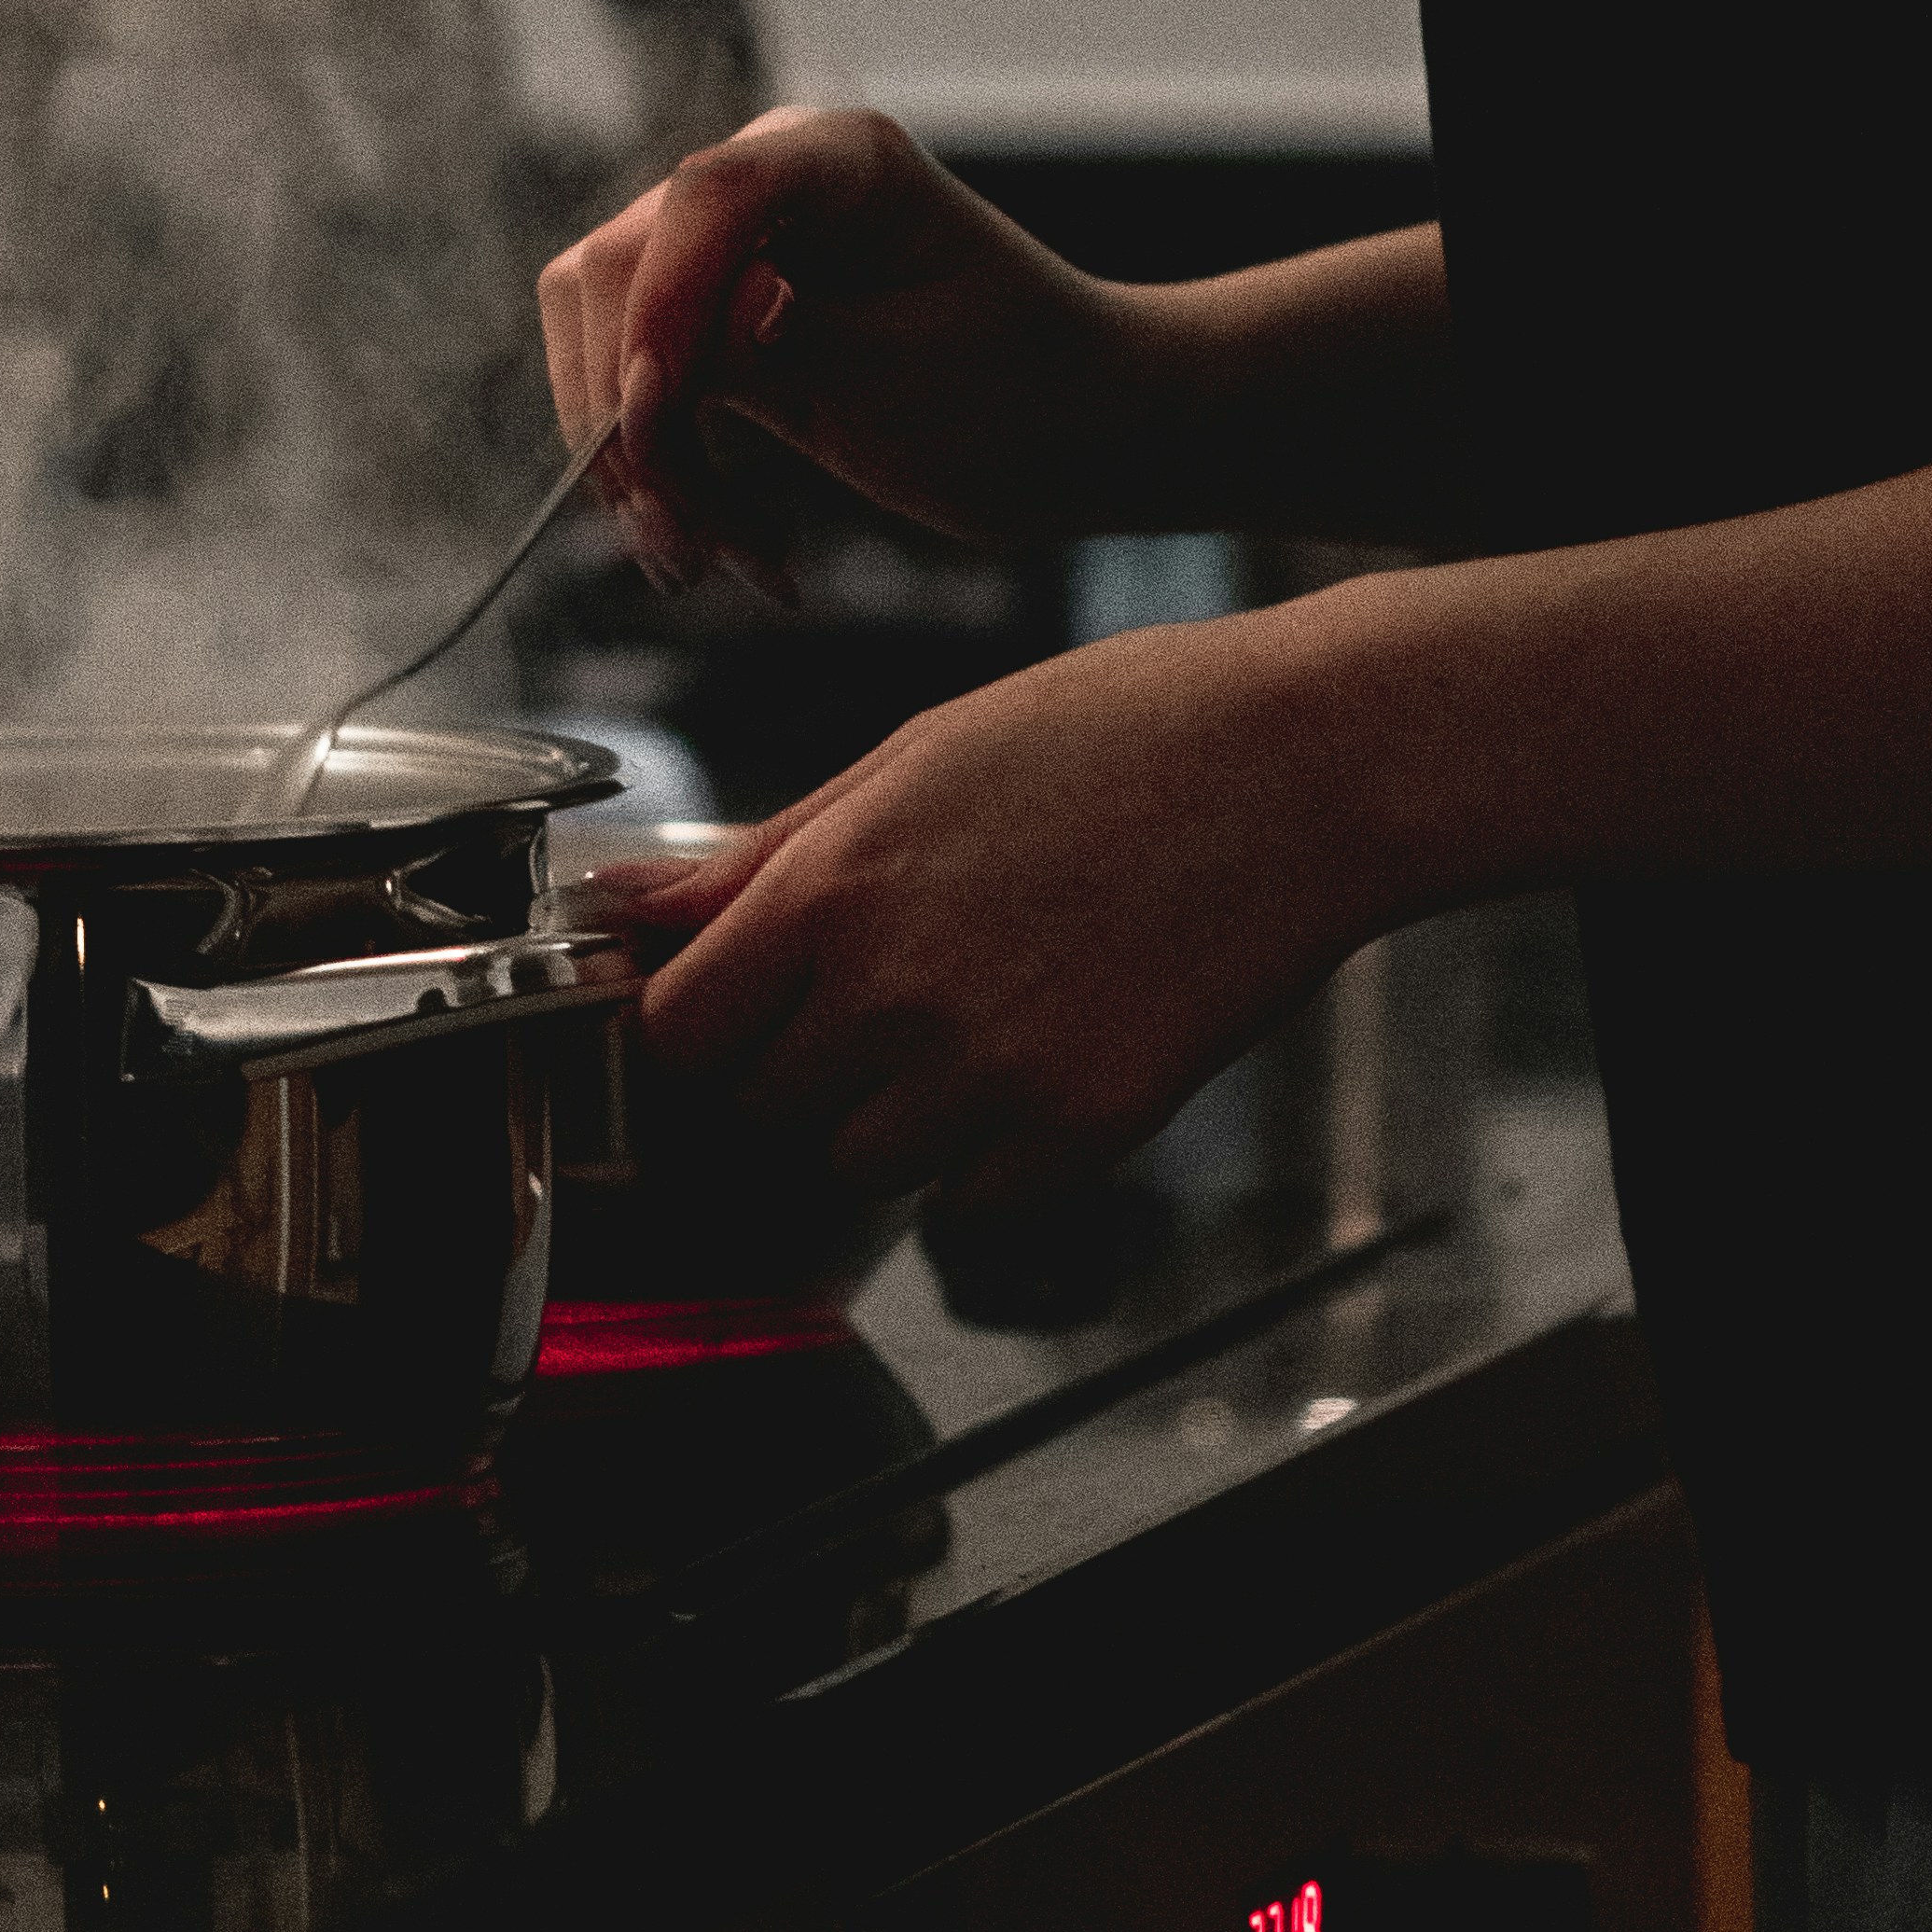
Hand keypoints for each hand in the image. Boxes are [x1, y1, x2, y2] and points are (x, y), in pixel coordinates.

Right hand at [540, 108, 1148, 589]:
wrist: (1087, 432)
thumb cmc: (1030, 396)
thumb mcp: (902, 383)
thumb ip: (767, 353)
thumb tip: (651, 359)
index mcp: (845, 161)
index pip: (706, 200)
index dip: (658, 308)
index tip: (654, 424)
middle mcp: (774, 181)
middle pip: (622, 271)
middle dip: (632, 417)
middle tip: (686, 544)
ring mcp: (737, 247)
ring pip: (610, 340)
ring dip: (639, 464)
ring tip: (709, 564)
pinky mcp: (722, 319)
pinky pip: (643, 385)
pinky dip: (666, 475)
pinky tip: (725, 550)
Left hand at [632, 602, 1385, 1202]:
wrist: (1306, 767)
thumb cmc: (1119, 730)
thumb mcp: (917, 756)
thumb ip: (765, 853)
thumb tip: (625, 901)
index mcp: (836, 887)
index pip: (679, 1032)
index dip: (700, 1026)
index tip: (736, 1005)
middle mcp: (895, 994)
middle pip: (762, 1110)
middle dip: (798, 1064)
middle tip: (882, 989)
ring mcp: (990, 1075)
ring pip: (861, 1166)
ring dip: (890, 1116)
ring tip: (974, 1010)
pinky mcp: (1083, 1132)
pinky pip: (972, 1201)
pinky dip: (987, 1157)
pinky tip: (1039, 1054)